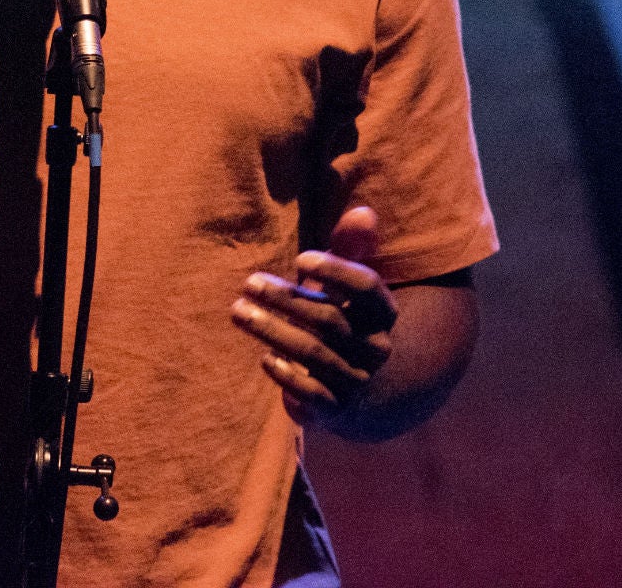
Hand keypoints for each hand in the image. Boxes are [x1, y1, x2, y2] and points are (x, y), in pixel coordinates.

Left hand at [230, 205, 398, 427]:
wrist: (363, 390)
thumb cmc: (345, 319)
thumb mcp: (349, 286)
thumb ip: (351, 248)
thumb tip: (363, 211)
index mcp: (383, 313)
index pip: (368, 288)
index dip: (337, 271)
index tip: (300, 258)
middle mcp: (376, 348)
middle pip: (330, 319)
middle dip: (286, 299)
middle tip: (249, 283)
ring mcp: (358, 380)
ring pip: (314, 354)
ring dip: (273, 330)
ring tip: (238, 311)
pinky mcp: (337, 409)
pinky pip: (311, 394)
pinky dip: (287, 376)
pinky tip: (264, 356)